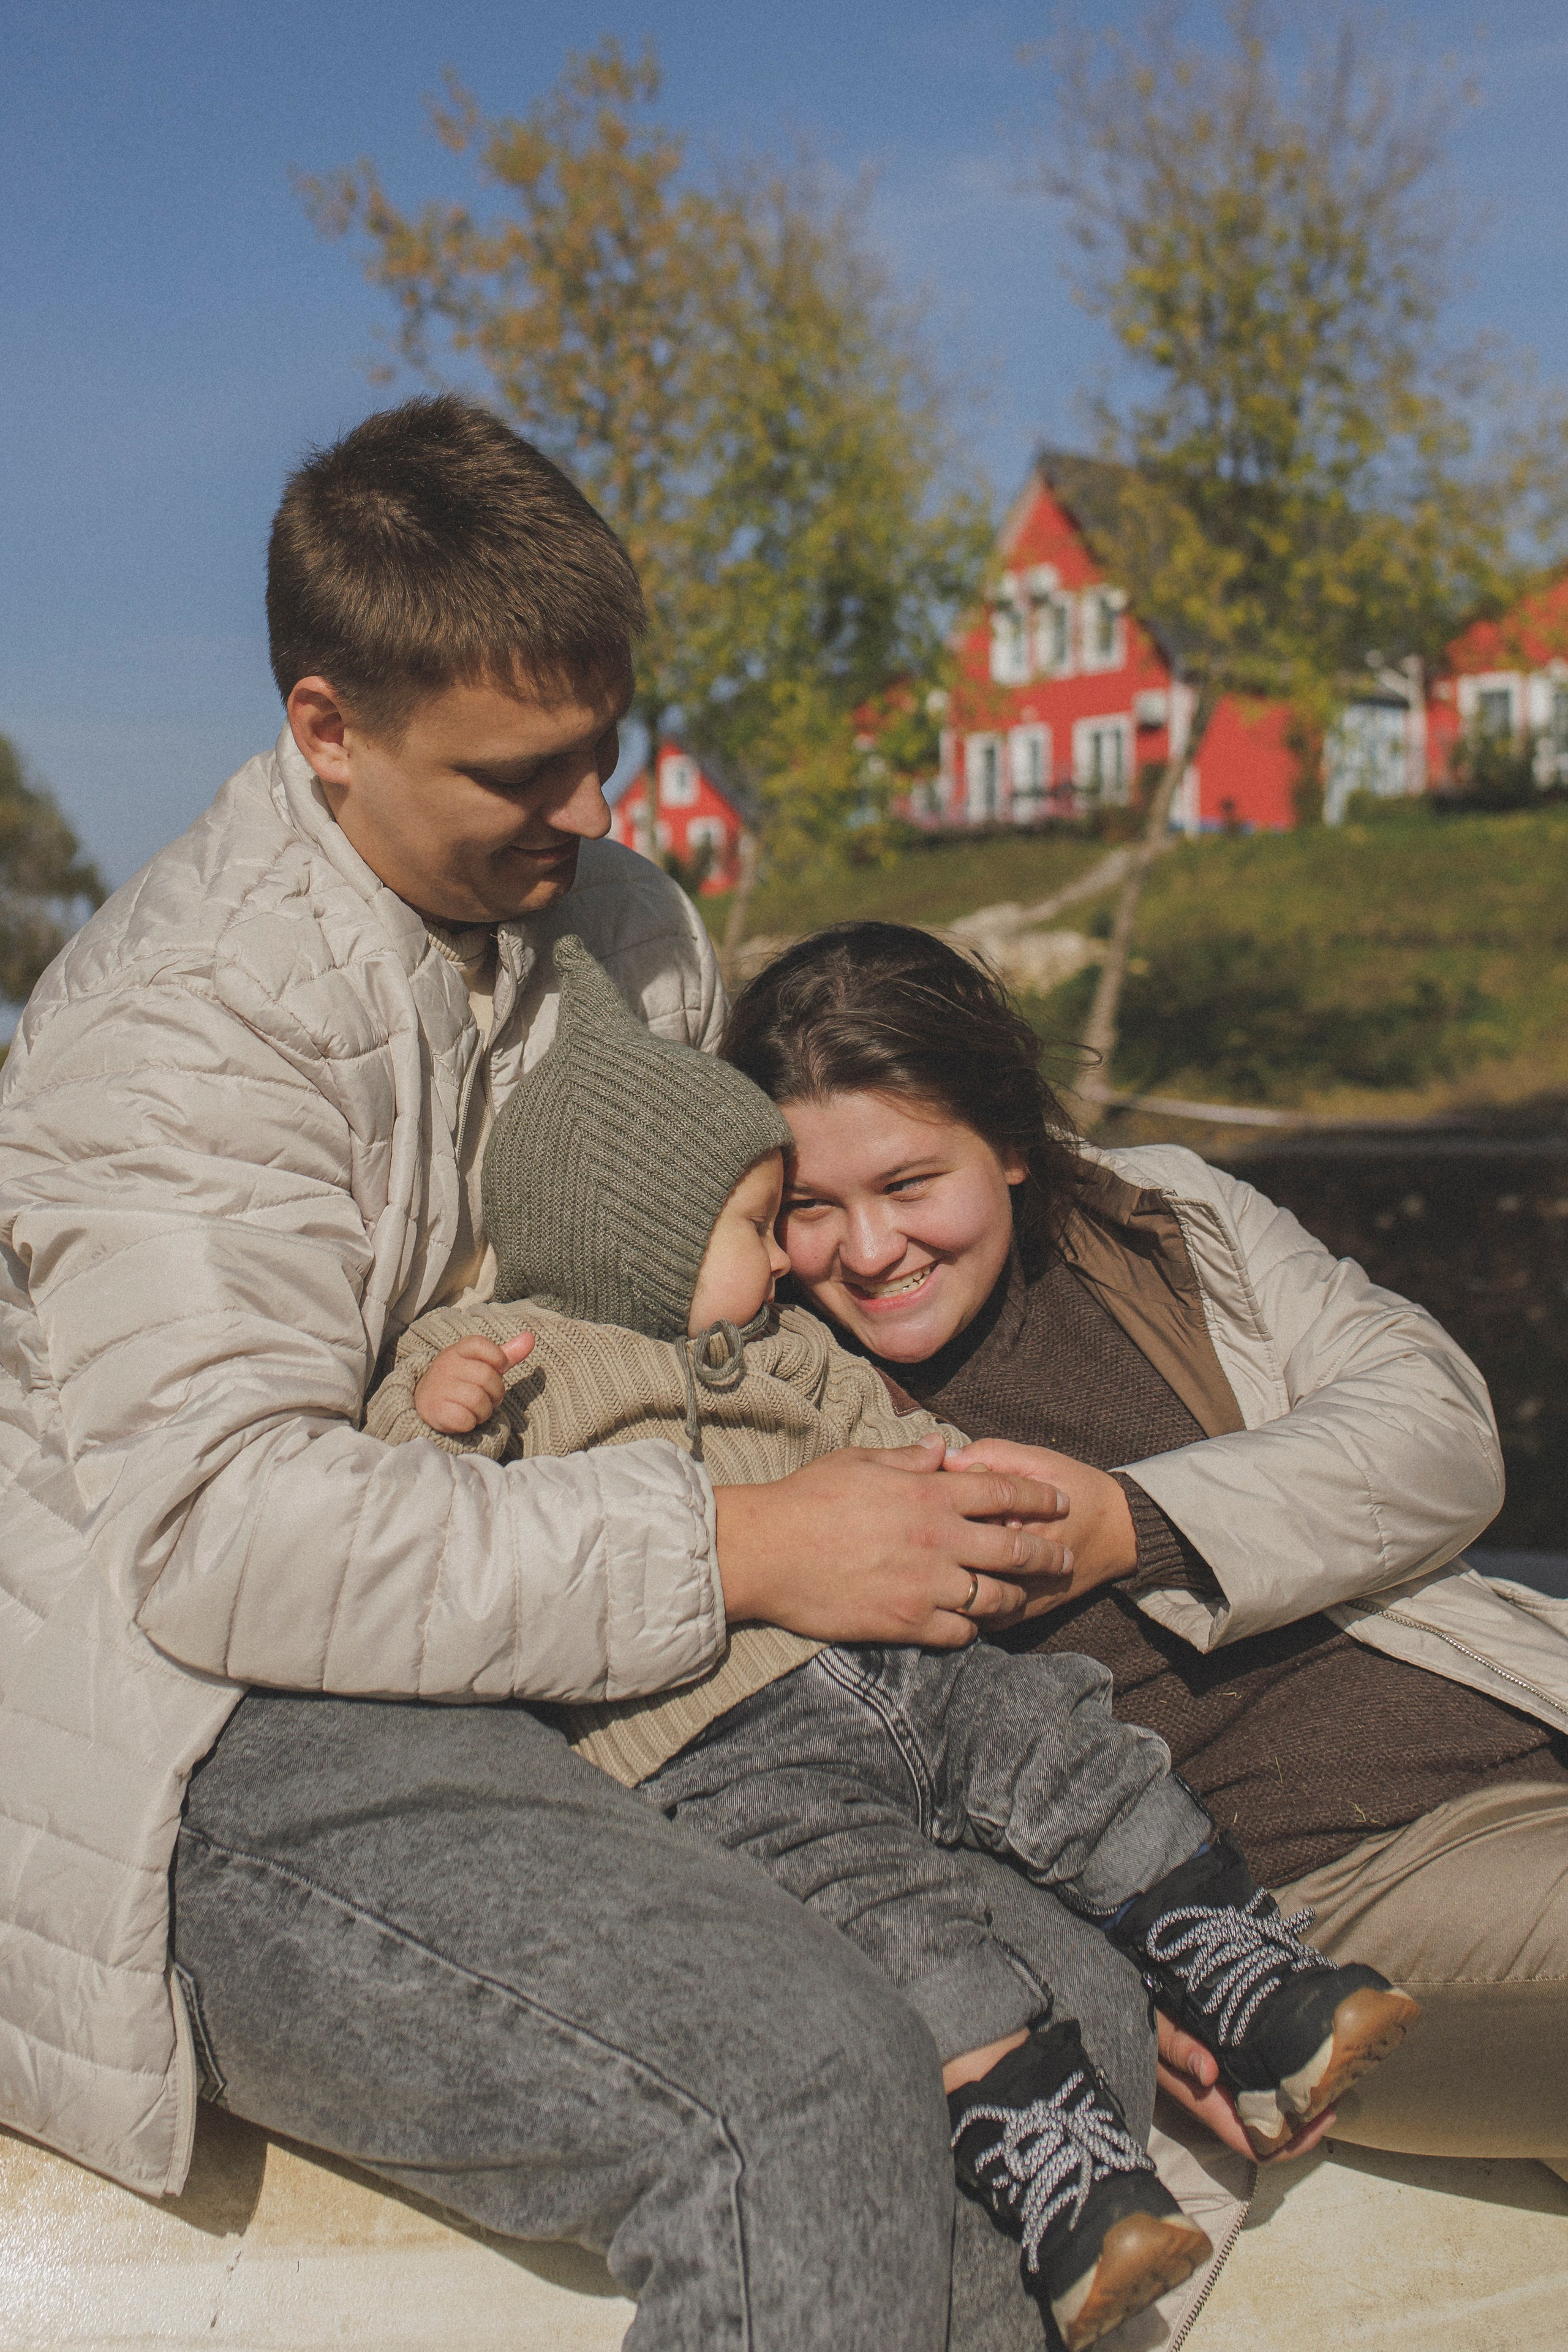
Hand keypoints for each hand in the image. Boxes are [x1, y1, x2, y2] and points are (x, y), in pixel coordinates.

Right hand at [412, 1332, 535, 1433]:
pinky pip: (466, 1419)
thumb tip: (530, 1337)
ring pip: (478, 1400)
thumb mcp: (482, 1364)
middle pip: (487, 1377)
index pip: (480, 1344)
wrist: (427, 1402)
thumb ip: (506, 1353)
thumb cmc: (462, 1380)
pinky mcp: (436, 1410)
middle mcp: (446, 1365)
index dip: (497, 1358)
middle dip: (495, 1393)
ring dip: (484, 1411)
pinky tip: (464, 1418)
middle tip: (487, 1397)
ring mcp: (439, 1388)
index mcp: (458, 1350)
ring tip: (476, 1409)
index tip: (498, 1368)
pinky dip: (471, 1423)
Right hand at [714, 1434, 1071, 1646]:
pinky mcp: (906, 1623)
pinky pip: (960, 1632)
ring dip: (1014, 1596)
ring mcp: (926, 1585)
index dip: (1039, 1498)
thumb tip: (940, 1446)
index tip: (1060, 1503)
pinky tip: (972, 1624)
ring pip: (995, 1597)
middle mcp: (937, 1539)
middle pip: (1014, 1549)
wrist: (766, 1551)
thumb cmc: (806, 1500)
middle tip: (1064, 1557)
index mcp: (928, 1494)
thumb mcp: (858, 1462)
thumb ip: (906, 1457)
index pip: (1004, 1493)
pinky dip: (972, 1629)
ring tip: (1021, 1596)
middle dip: (1047, 1554)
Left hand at [940, 1438, 1136, 1617]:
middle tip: (953, 1529)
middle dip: (951, 1543)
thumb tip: (947, 1456)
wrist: (1121, 1531)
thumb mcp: (1040, 1460)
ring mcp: (1025, 1592)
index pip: (964, 1515)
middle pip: (963, 1557)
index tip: (958, 1491)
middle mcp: (1023, 1562)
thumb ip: (993, 1454)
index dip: (952, 1500)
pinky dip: (970, 1606)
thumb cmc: (1076, 1488)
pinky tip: (966, 1586)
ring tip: (953, 1559)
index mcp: (1021, 1519)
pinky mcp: (1028, 1611)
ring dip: (955, 1579)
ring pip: (969, 1594)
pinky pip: (985, 1619)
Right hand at [1155, 2011, 1335, 2164]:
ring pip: (1271, 2107)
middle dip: (1309, 2119)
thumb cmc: (1139, 2017)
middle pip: (1272, 2132)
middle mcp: (1219, 2099)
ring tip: (1329, 2068)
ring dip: (1302, 2097)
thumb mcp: (1155, 2029)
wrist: (1124, 2000)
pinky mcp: (1226, 2062)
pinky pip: (1262, 2080)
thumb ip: (1177, 2049)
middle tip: (1338, 2084)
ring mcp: (1224, 2083)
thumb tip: (1209, 2074)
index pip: (1255, 2145)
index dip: (1293, 2143)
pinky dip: (1286, 2074)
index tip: (1323, 2115)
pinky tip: (1302, 2051)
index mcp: (1206, 2102)